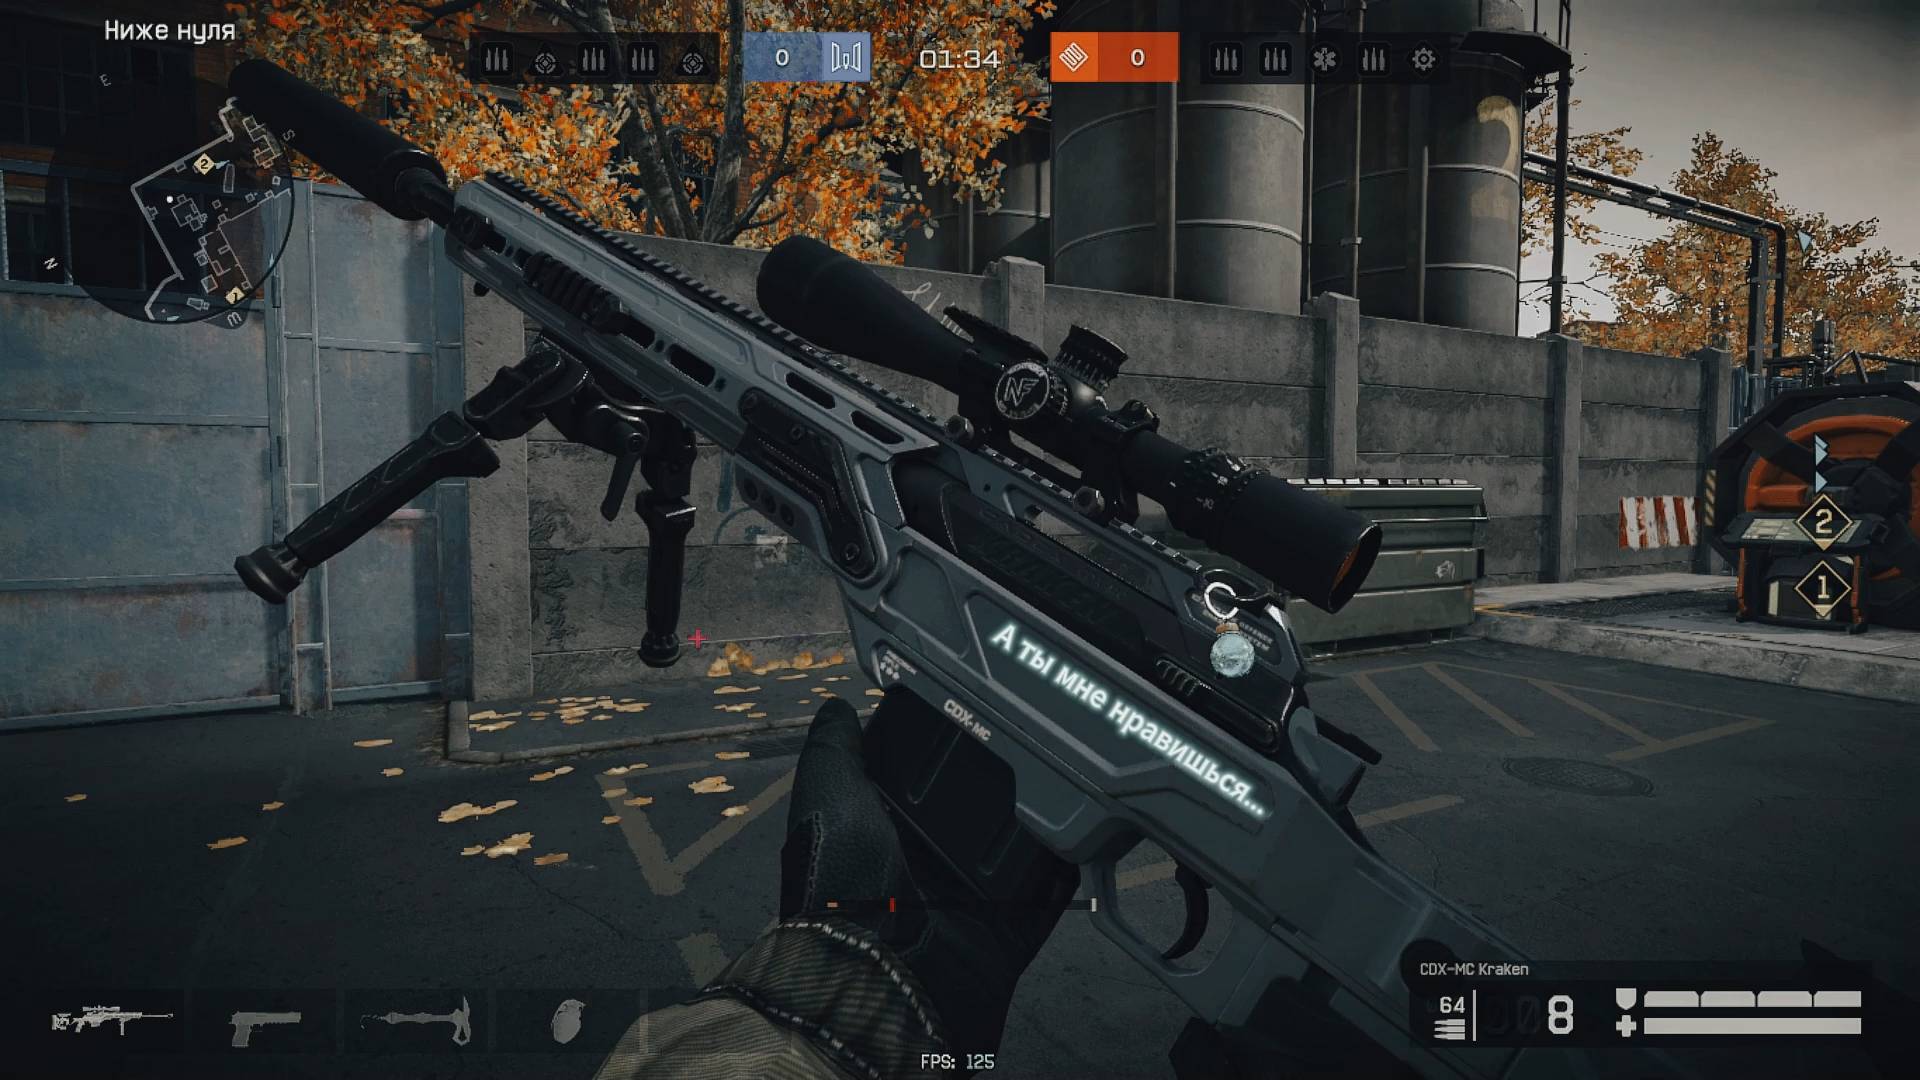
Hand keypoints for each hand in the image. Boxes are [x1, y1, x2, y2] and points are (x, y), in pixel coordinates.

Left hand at [781, 695, 1077, 1057]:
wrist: (880, 967)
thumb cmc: (844, 875)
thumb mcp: (826, 792)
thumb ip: (834, 747)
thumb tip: (835, 705)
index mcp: (882, 829)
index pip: (922, 778)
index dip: (943, 747)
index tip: (978, 705)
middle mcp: (927, 860)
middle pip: (978, 808)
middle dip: (1006, 778)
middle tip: (1041, 733)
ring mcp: (971, 896)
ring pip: (1018, 846)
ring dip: (1042, 819)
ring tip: (1072, 771)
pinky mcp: (1010, 926)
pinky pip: (1050, 892)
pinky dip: (1067, 869)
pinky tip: (1086, 831)